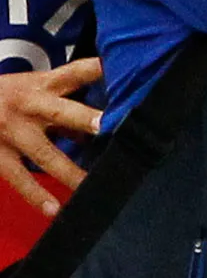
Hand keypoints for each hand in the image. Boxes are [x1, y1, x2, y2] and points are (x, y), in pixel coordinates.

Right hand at [0, 58, 102, 216]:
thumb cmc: (7, 96)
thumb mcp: (35, 89)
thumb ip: (67, 107)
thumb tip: (101, 129)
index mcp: (44, 85)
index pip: (77, 72)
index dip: (100, 69)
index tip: (123, 72)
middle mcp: (32, 107)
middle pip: (62, 112)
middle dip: (84, 118)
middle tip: (105, 126)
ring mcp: (15, 133)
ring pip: (45, 153)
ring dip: (68, 170)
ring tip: (89, 185)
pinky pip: (19, 177)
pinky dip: (36, 195)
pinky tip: (54, 208)